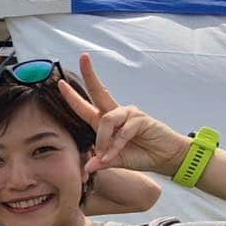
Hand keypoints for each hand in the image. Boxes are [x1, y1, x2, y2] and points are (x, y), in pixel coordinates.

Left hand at [59, 54, 190, 176]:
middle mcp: (115, 114)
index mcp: (105, 123)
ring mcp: (129, 114)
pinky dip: (116, 145)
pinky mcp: (140, 118)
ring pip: (106, 120)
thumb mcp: (116, 161)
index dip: (73, 96)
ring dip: (103, 140)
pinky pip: (121, 131)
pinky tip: (115, 153)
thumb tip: (87, 168)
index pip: (85, 107)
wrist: (165, 158)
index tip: (60, 83)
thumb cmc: (141, 155)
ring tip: (105, 155)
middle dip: (90, 75)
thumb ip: (101, 162)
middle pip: (99, 91)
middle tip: (83, 57)